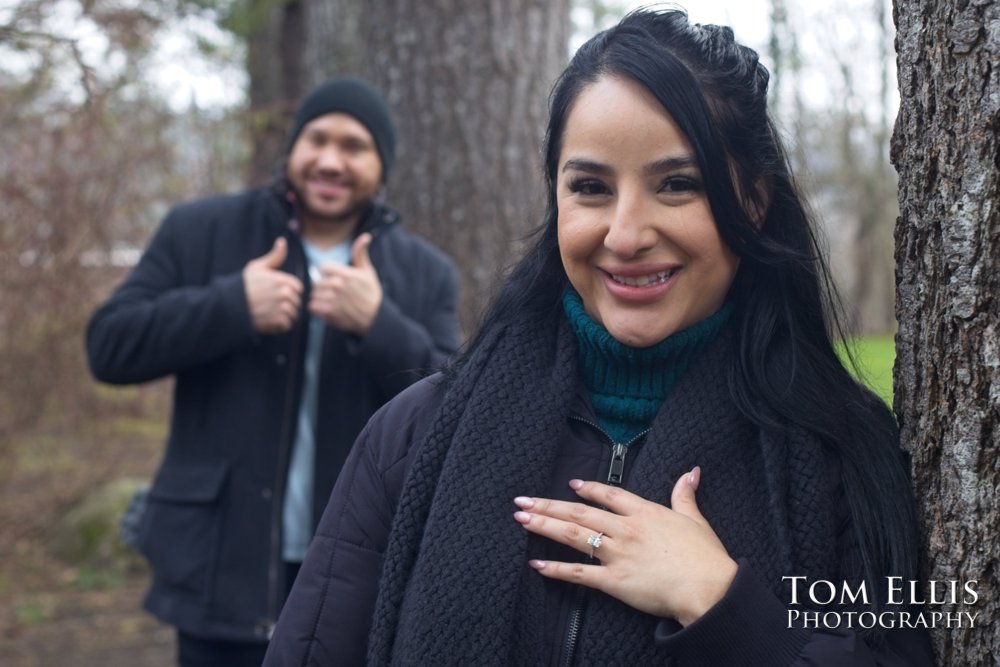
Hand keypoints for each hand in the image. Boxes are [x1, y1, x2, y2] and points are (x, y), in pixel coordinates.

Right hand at [243, 237, 303, 334]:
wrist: (227, 305)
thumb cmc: (242, 286)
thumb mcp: (257, 267)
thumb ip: (274, 257)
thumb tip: (282, 241)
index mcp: (281, 280)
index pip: (298, 288)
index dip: (290, 291)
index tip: (277, 294)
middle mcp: (283, 293)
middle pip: (297, 302)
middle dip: (288, 305)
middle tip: (272, 306)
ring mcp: (280, 308)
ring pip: (293, 314)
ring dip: (285, 316)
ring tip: (270, 314)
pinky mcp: (276, 322)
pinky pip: (287, 325)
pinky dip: (280, 326)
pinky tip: (269, 321)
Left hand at [308, 233, 382, 334]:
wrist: (375, 317)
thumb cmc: (371, 293)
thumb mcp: (368, 271)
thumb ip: (360, 253)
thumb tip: (366, 236)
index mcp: (346, 273)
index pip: (323, 267)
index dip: (328, 273)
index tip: (336, 280)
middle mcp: (338, 285)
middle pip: (317, 282)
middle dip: (323, 287)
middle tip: (334, 294)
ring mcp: (333, 299)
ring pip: (314, 295)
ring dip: (319, 299)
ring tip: (331, 302)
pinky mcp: (330, 313)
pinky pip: (313, 307)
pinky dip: (317, 309)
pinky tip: (327, 310)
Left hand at [512, 467, 737, 625]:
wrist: (708, 588)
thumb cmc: (705, 557)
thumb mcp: (696, 519)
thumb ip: (685, 495)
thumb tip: (690, 472)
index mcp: (645, 513)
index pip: (609, 495)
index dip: (588, 489)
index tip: (570, 484)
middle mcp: (625, 529)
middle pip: (580, 513)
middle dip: (548, 505)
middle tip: (523, 501)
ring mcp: (617, 554)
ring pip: (573, 536)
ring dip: (545, 526)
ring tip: (522, 519)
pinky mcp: (614, 581)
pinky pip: (579, 573)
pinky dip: (556, 569)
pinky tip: (537, 564)